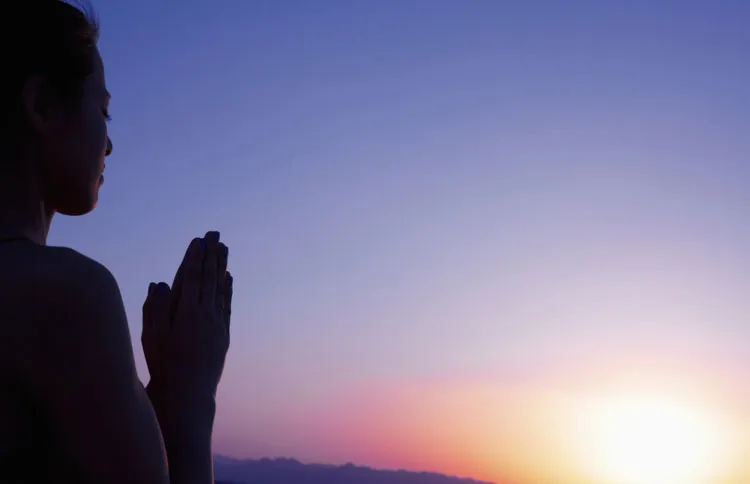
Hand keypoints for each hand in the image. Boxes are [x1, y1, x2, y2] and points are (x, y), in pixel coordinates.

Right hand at [142, 231, 232, 405]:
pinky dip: (227, 289)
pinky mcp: (223, 335)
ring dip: (221, 267)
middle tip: (215, 234)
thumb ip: (155, 309)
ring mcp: (217, 324)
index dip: (195, 257)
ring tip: (224, 248)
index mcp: (187, 313)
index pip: (192, 277)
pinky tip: (228, 278)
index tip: (198, 239)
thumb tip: (159, 283)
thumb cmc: (164, 366)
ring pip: (220, 288)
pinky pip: (226, 305)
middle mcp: (206, 315)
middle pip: (210, 278)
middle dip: (211, 254)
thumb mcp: (153, 337)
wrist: (188, 394)